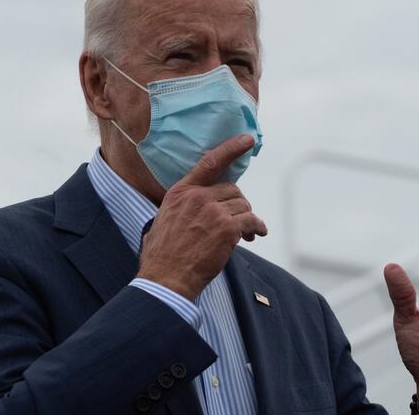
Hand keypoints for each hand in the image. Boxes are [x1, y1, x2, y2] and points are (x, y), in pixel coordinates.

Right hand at [137, 134, 267, 301]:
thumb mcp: (161, 221)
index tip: (247, 139)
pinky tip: (257, 235)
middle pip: (232, 189)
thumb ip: (179, 209)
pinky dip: (257, 228)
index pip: (209, 163)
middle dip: (237, 204)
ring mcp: (213, 212)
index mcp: (180, 192)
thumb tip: (188, 211)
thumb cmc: (162, 256)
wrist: (166, 278)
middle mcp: (197, 197)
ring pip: (243, 206)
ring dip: (247, 218)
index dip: (230, 149)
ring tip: (247, 233)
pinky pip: (251, 221)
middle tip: (239, 220)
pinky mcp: (227, 229)